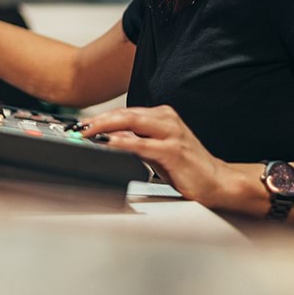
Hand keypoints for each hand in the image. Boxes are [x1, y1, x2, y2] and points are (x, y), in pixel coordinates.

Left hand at [78, 105, 238, 206]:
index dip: (100, 118)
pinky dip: (123, 143)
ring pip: (131, 123)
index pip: (124, 112)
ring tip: (85, 134)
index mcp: (162, 116)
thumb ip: (134, 143)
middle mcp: (166, 119)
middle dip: (97, 120)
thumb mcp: (155, 151)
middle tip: (77, 128)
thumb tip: (106, 140)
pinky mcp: (174, 151)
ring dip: (105, 127)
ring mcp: (171, 133)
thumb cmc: (186, 168)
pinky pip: (142, 144)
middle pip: (125, 114)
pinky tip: (108, 144)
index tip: (80, 126)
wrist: (217, 182)